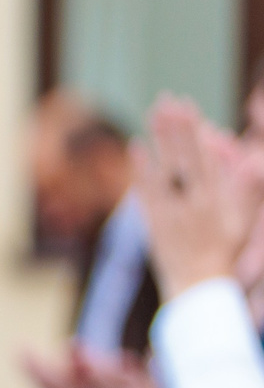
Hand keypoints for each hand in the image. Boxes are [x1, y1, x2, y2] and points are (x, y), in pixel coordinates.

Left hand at [137, 96, 263, 300]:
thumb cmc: (226, 252)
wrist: (197, 288)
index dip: (195, 132)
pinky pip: (145, 192)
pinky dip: (140, 169)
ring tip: (154, 112)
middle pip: (182, 159)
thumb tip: (253, 161)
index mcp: (216, 201)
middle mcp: (192, 205)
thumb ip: (247, 190)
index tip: (190, 107)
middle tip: (167, 99)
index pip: (204, 159)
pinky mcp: (152, 223)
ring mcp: (170, 214)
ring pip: (162, 170)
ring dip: (158, 139)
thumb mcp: (243, 222)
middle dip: (175, 128)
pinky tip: (136, 146)